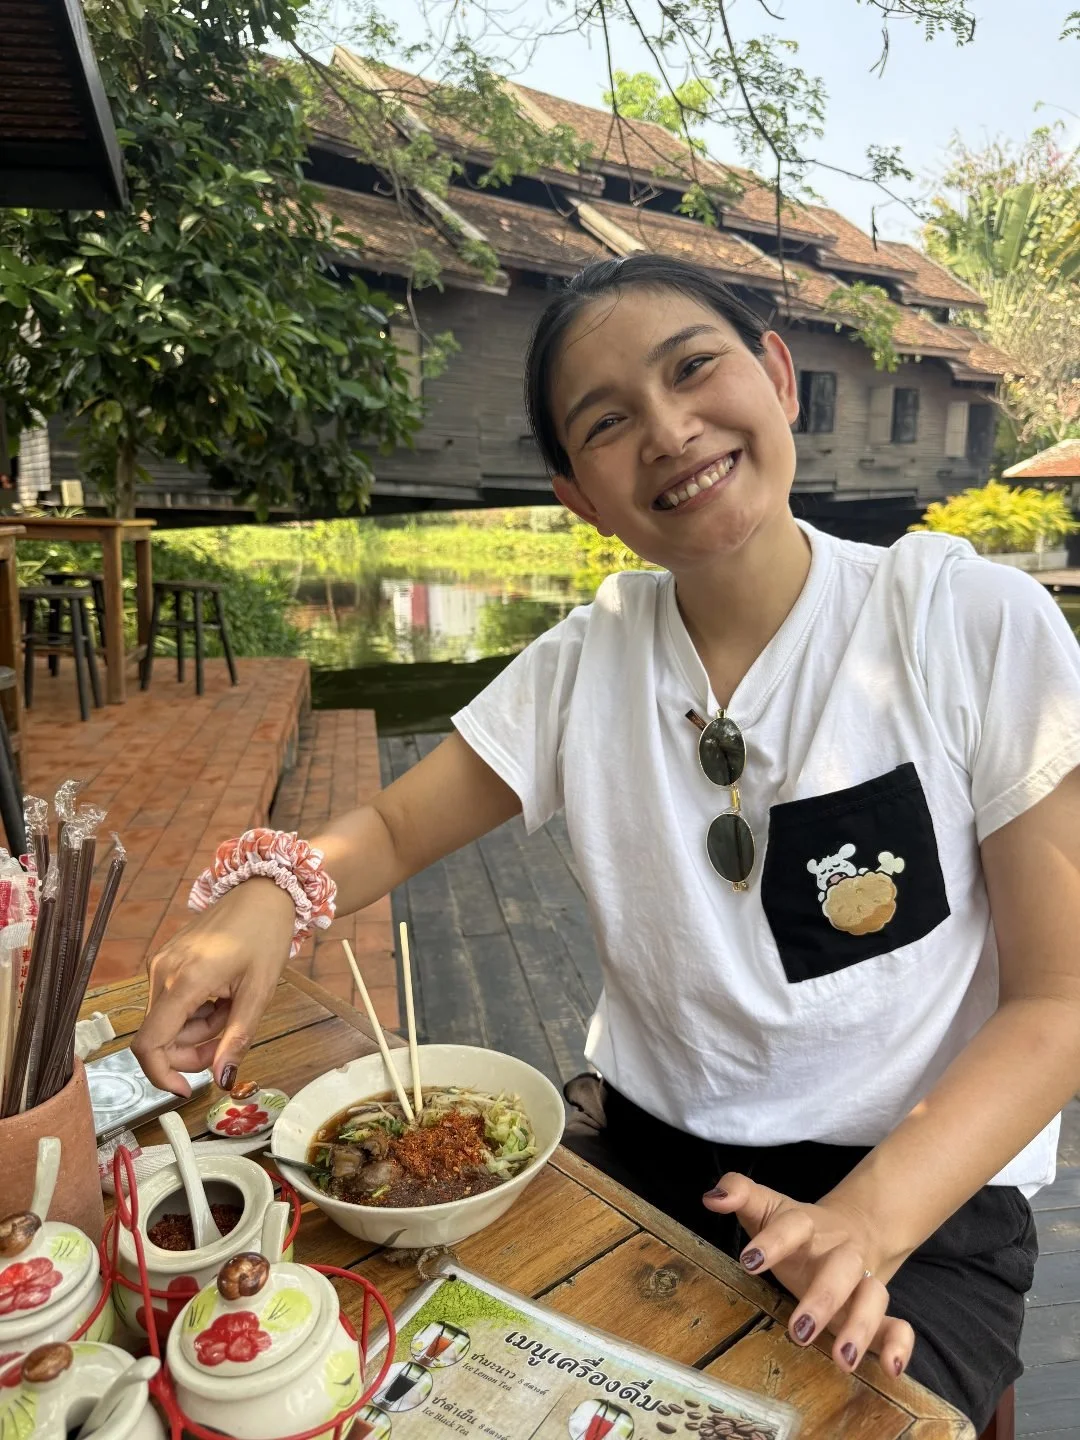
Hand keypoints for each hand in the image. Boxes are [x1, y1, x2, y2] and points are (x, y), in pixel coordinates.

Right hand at [132, 879, 294, 1095]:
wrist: (262, 893)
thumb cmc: (265, 935)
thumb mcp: (259, 992)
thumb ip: (237, 1038)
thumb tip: (222, 1080)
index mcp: (184, 980)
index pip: (149, 1044)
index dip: (162, 1075)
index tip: (187, 1089)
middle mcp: (163, 972)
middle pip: (159, 1037)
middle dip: (192, 1050)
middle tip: (229, 1039)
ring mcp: (161, 963)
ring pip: (167, 1021)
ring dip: (198, 1029)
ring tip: (232, 1005)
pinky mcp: (166, 960)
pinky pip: (171, 1002)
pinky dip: (194, 1011)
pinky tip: (221, 995)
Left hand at [703, 1174, 914, 1378]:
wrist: (852, 1228)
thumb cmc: (795, 1228)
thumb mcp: (766, 1206)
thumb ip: (739, 1193)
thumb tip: (713, 1198)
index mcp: (807, 1224)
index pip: (792, 1225)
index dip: (772, 1241)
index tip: (748, 1261)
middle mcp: (839, 1252)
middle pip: (840, 1268)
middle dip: (822, 1298)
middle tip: (798, 1330)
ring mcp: (861, 1280)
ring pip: (872, 1296)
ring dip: (860, 1327)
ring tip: (842, 1361)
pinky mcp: (874, 1309)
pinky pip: (896, 1323)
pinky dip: (900, 1344)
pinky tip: (891, 1369)